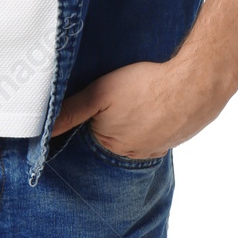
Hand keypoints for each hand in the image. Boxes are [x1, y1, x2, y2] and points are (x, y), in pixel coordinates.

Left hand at [51, 56, 232, 161]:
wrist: (196, 83)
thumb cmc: (145, 86)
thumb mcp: (100, 93)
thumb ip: (71, 111)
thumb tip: (42, 131)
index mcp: (112, 145)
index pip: (90, 139)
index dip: (89, 122)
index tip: (92, 109)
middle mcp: (134, 154)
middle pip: (113, 140)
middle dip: (111, 125)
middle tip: (117, 102)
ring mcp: (158, 147)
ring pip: (137, 137)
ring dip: (134, 124)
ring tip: (135, 102)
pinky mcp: (176, 137)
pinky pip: (158, 133)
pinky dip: (154, 122)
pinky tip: (155, 105)